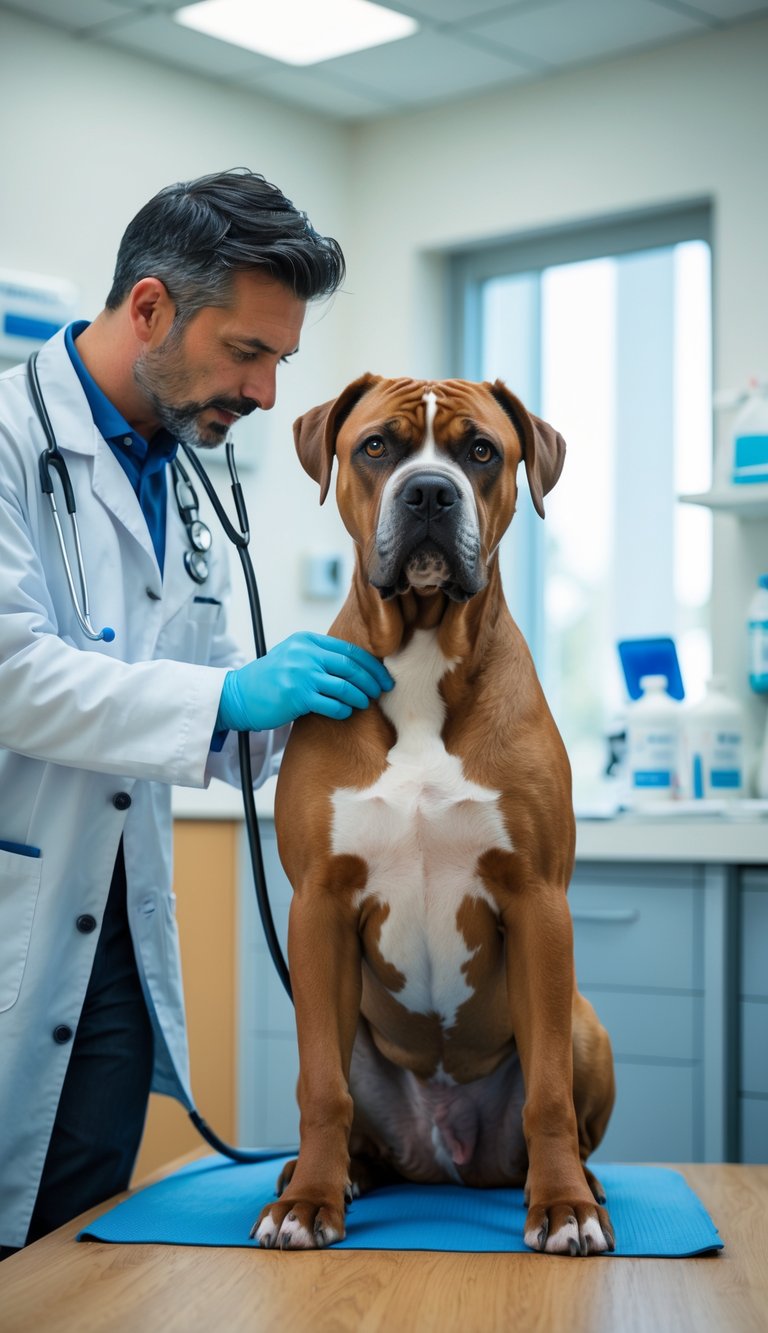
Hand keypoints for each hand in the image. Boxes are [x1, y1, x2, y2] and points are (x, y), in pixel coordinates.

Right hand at [217, 632, 393, 731]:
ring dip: (360, 697)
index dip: (370, 665)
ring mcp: (301, 674)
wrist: (238, 695)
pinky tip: (345, 712)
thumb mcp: (293, 656)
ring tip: (364, 703)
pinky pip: (332, 704)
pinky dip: (343, 710)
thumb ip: (319, 656)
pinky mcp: (298, 696)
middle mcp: (305, 654)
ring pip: (345, 685)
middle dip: (371, 680)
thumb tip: (357, 666)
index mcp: (306, 641)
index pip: (348, 650)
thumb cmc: (269, 680)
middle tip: (381, 691)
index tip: (382, 677)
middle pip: (351, 666)